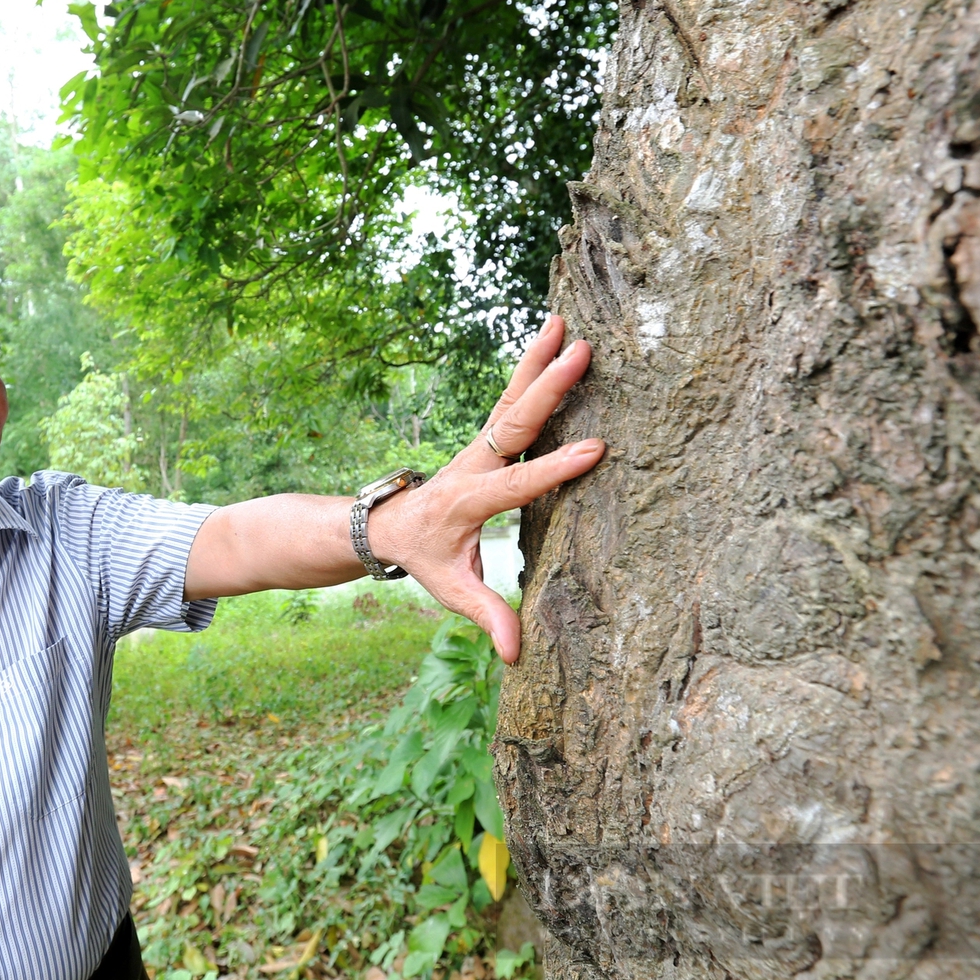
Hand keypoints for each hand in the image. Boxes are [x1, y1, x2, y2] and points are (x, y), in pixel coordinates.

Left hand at [367, 315, 602, 662]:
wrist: (384, 526)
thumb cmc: (422, 557)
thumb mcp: (449, 589)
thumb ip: (485, 616)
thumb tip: (514, 656)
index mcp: (469, 501)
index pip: (517, 483)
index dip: (554, 467)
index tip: (595, 447)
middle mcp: (474, 464)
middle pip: (513, 421)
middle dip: (546, 387)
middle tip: (579, 351)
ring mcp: (478, 446)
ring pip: (509, 398)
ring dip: (535, 361)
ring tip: (563, 324)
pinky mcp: (485, 437)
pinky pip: (509, 398)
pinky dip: (530, 367)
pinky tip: (552, 337)